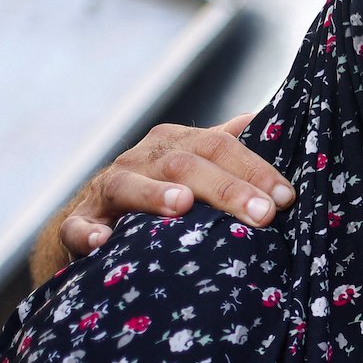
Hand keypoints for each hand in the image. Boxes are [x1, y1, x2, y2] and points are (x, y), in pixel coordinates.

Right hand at [57, 114, 294, 257]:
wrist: (98, 221)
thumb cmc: (163, 191)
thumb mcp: (195, 165)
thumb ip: (227, 147)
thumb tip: (262, 120)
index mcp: (174, 144)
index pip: (219, 146)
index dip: (254, 169)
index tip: (286, 197)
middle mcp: (140, 161)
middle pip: (183, 165)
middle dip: (226, 189)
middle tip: (262, 214)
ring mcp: (106, 191)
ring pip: (128, 186)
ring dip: (154, 195)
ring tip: (182, 206)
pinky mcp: (80, 223)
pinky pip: (77, 227)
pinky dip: (86, 233)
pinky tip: (102, 242)